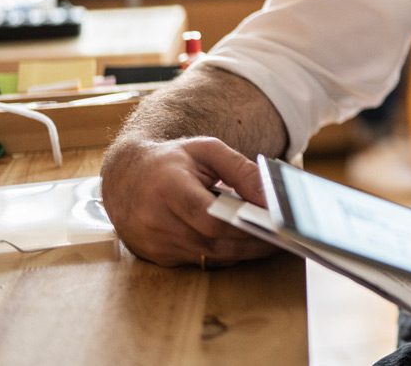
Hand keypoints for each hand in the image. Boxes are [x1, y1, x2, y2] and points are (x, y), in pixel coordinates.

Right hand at [100, 136, 276, 266]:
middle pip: (213, 242)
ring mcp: (153, 243)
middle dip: (252, 243)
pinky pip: (198, 261)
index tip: (276, 224)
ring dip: (242, 252)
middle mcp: (155, 220)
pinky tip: (243, 245)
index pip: (210, 217)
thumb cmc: (172, 159)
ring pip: (208, 256)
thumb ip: (241, 170)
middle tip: (284, 238)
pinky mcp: (155, 256)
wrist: (126, 175)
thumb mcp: (208, 150)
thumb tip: (270, 197)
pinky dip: (222, 253)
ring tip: (271, 241)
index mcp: (167, 188)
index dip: (245, 224)